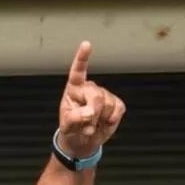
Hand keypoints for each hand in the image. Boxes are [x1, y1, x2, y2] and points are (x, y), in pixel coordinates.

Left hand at [58, 41, 125, 156]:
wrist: (83, 140)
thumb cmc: (72, 129)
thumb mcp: (67, 125)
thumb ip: (75, 118)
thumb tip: (90, 112)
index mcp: (74, 89)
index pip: (78, 72)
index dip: (82, 58)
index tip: (86, 44)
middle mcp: (89, 88)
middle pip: (96, 97)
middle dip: (92, 114)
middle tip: (85, 126)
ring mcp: (104, 95)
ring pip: (107, 105)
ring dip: (99, 120)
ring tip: (91, 125)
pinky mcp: (116, 103)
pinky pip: (118, 109)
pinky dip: (111, 120)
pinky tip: (103, 123)